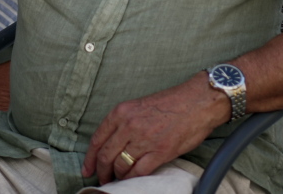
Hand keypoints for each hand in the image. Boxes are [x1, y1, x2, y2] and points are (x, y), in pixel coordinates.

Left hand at [81, 74, 230, 183]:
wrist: (195, 102)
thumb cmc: (170, 103)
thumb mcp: (139, 106)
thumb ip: (124, 122)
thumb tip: (112, 144)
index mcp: (121, 111)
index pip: (98, 139)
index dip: (90, 158)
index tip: (87, 169)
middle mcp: (129, 125)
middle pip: (106, 155)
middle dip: (102, 171)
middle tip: (102, 179)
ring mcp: (144, 139)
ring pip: (121, 166)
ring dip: (118, 177)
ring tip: (118, 181)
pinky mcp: (159, 152)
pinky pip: (139, 172)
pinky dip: (133, 179)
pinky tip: (132, 181)